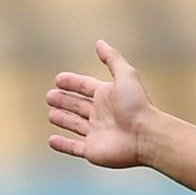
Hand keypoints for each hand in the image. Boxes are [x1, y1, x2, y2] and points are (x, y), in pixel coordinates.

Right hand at [47, 40, 156, 168]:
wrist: (146, 136)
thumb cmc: (137, 105)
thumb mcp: (126, 75)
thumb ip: (112, 59)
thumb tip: (99, 42)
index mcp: (107, 96)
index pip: (85, 87)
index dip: (72, 82)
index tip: (58, 79)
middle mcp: (101, 114)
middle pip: (78, 105)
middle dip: (64, 100)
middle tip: (49, 95)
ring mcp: (96, 133)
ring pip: (74, 124)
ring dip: (62, 119)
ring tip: (50, 114)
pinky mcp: (92, 151)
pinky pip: (73, 147)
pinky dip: (62, 144)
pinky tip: (51, 140)